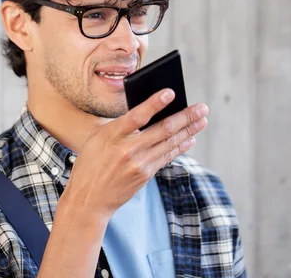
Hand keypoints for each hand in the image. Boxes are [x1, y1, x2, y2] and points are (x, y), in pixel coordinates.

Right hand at [61, 88, 208, 218]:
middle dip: (185, 117)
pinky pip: (166, 157)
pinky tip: (190, 139)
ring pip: (169, 143)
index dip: (154, 103)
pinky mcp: (145, 175)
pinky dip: (180, 146)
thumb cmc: (91, 163)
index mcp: (111, 135)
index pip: (137, 116)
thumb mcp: (97, 138)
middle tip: (202, 108)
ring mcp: (138, 164)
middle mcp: (127, 150)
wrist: (88, 198)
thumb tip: (147, 112)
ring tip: (202, 120)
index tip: (170, 92)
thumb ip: (120, 125)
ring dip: (189, 130)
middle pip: (162, 130)